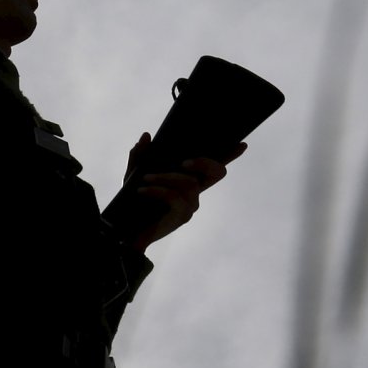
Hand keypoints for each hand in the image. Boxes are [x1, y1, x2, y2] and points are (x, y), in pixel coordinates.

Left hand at [119, 137, 243, 250]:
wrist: (125, 230)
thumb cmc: (133, 202)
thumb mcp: (134, 176)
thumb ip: (139, 156)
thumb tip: (146, 136)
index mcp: (189, 180)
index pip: (214, 167)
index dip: (230, 156)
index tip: (241, 144)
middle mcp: (196, 192)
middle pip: (217, 172)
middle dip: (204, 162)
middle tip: (183, 162)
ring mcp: (191, 205)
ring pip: (190, 183)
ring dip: (166, 177)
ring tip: (145, 178)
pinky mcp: (183, 216)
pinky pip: (175, 196)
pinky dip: (157, 190)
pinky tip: (142, 189)